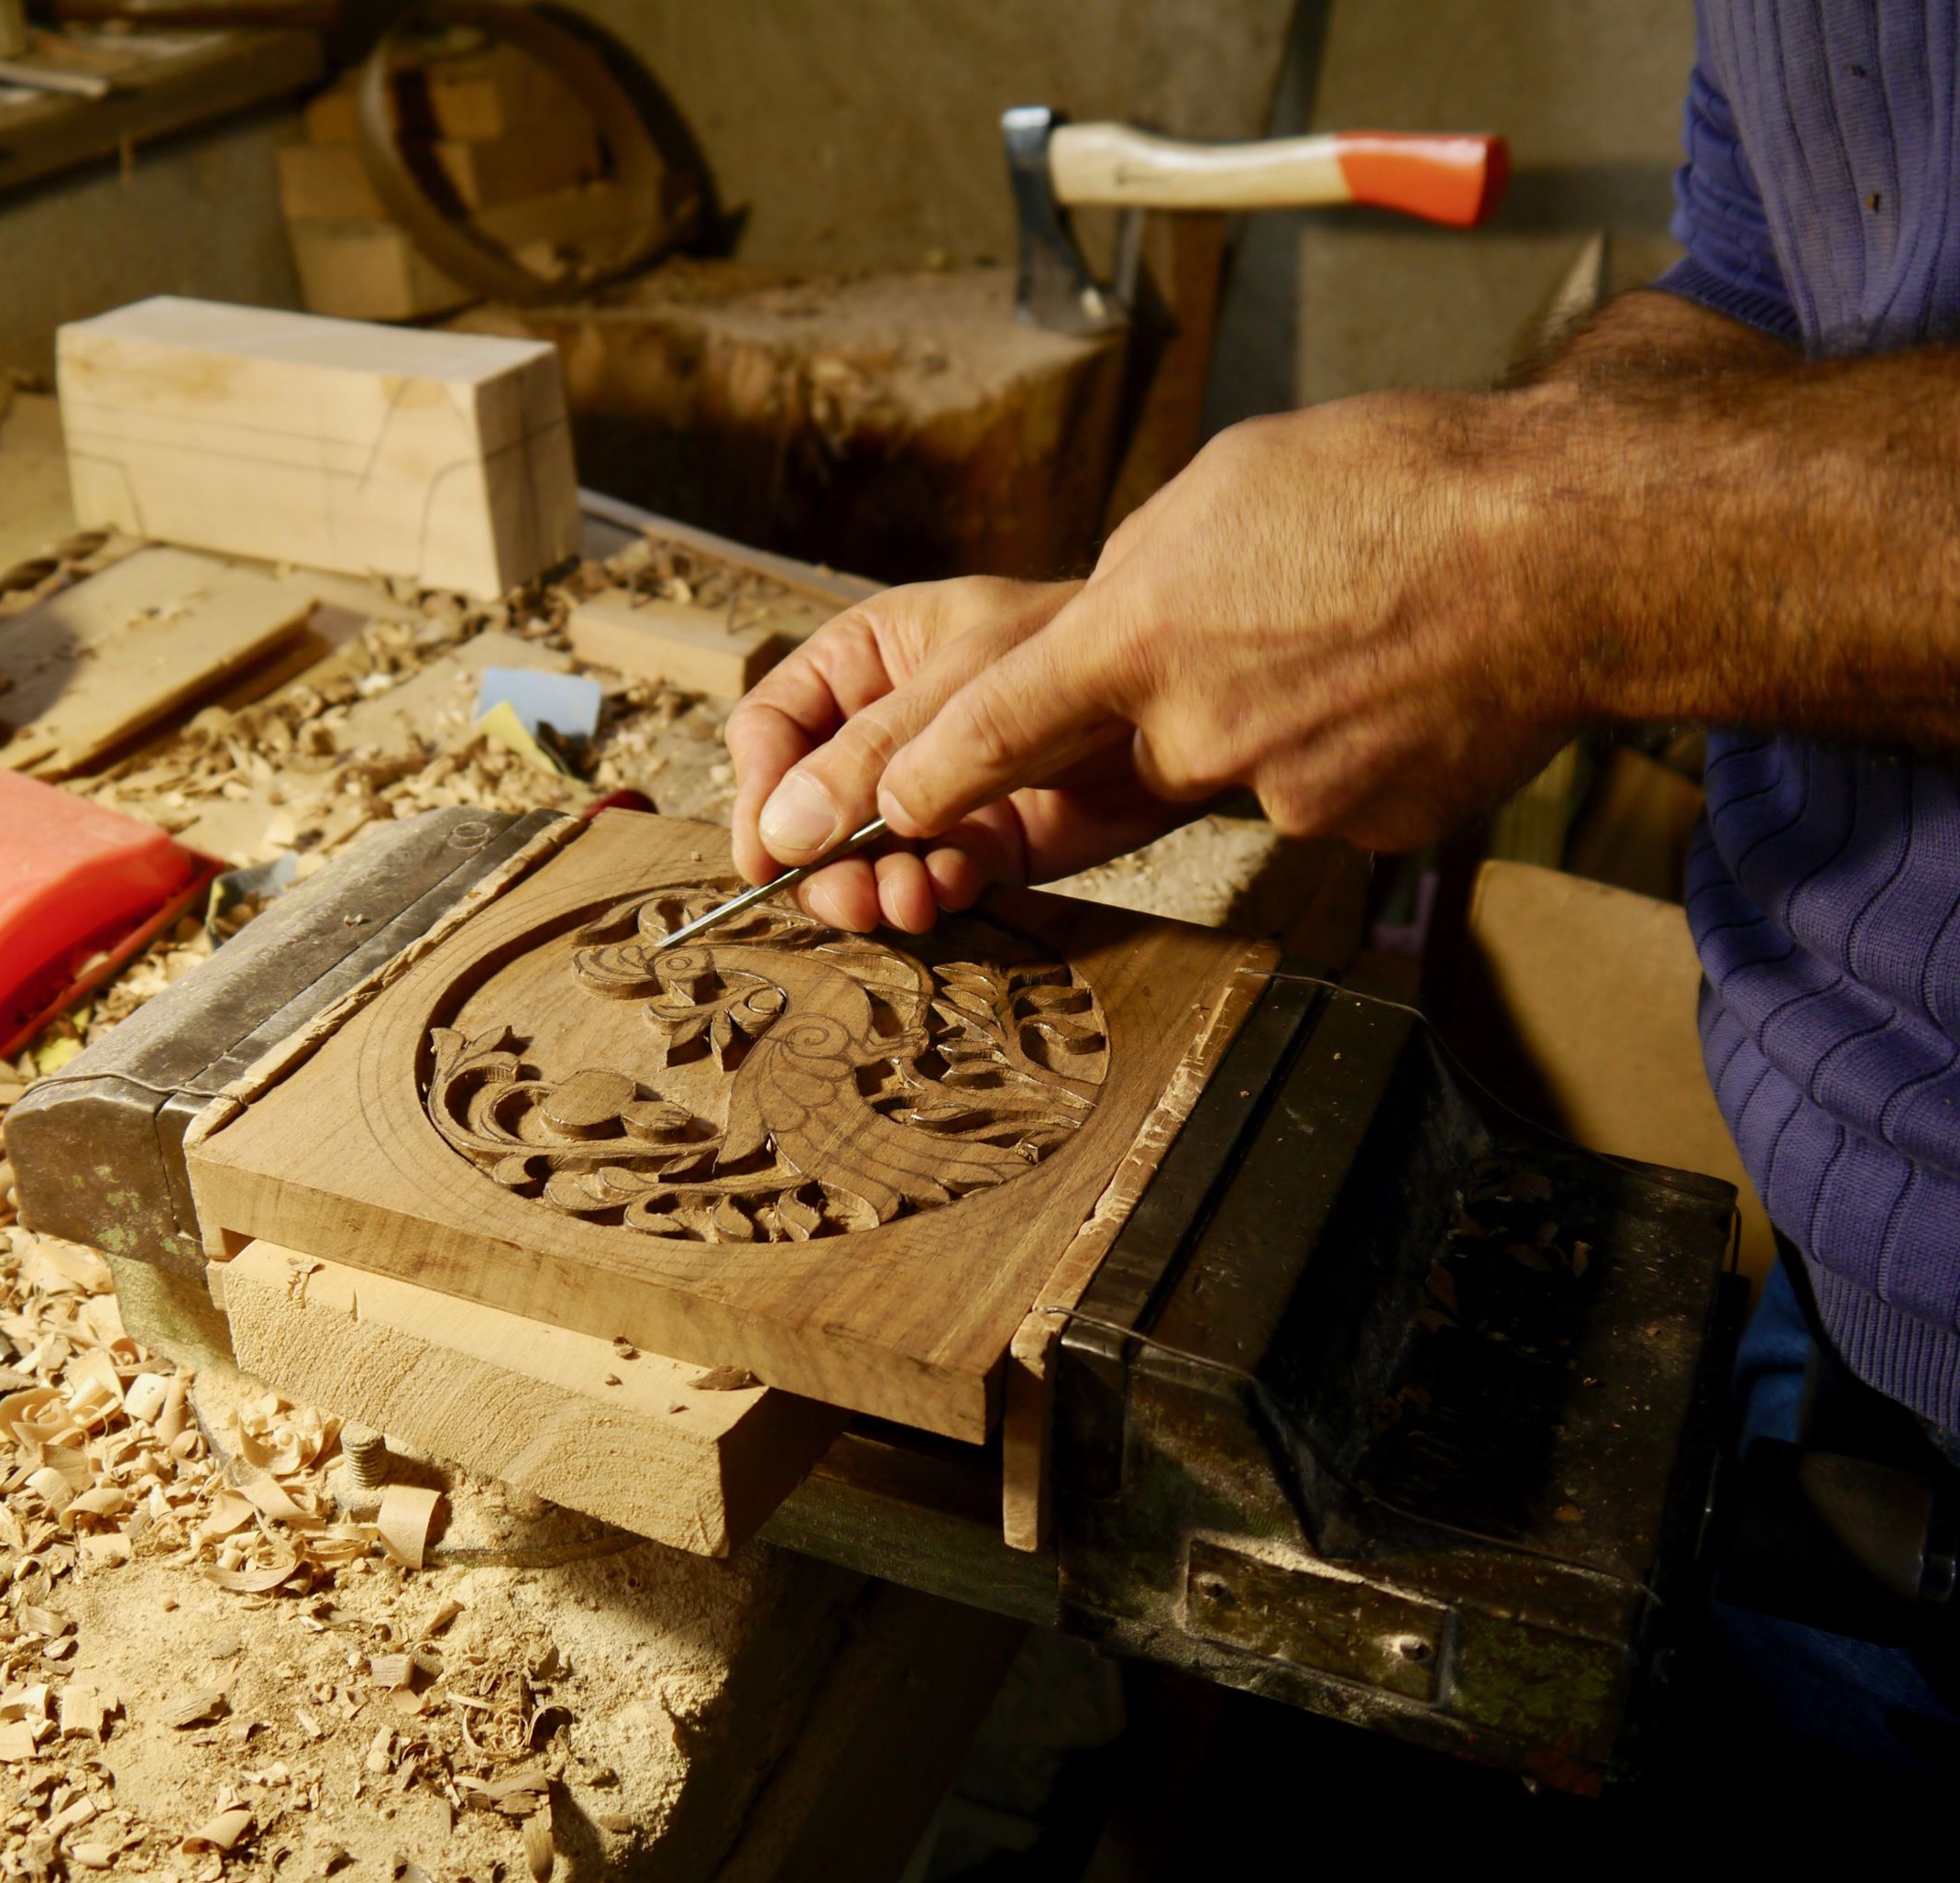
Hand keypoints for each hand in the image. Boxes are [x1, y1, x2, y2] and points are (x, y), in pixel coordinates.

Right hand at [724, 577, 1202, 931]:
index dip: (755, 792)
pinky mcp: (981, 845)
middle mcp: (886, 732)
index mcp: (864, 661)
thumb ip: (873, 759)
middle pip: (803, 810)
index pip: (772, 728)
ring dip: (869, 890)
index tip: (764, 857)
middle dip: (817, 861)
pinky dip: (930, 895)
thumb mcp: (964, 690)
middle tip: (844, 898)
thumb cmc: (1083, 649)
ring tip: (900, 902)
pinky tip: (951, 887)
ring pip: (858, 859)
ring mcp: (931, 793)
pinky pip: (926, 882)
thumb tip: (781, 833)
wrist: (1189, 697)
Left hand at [877, 390, 1579, 855]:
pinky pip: (1317, 793)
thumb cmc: (1405, 487)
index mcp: (1141, 630)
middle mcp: (1194, 730)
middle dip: (1171, 704)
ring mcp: (1278, 792)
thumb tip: (1116, 625)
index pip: (995, 725)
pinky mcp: (1356, 828)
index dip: (928, 775)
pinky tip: (1407, 682)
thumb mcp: (1228, 485)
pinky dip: (1349, 748)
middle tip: (1272, 630)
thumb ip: (1146, 573)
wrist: (1573, 551)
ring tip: (1361, 634)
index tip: (878, 812)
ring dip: (1274, 716)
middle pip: (1133, 748)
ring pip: (1235, 768)